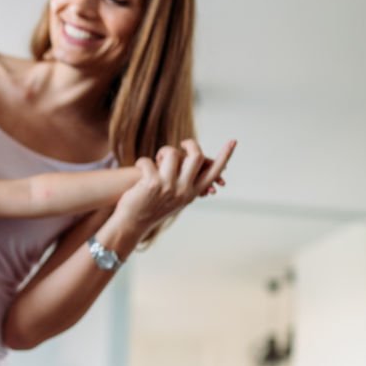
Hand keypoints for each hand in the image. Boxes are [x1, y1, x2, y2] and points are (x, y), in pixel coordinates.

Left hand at [113, 138, 235, 239]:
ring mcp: (168, 187)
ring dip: (163, 152)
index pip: (213, 172)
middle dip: (189, 144)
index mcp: (192, 193)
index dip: (225, 156)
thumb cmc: (151, 208)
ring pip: (172, 153)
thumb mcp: (173, 198)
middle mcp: (183, 190)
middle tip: (181, 144)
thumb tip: (189, 159)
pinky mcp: (151, 183)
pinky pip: (149, 160)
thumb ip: (183, 182)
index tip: (234, 142)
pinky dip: (142, 161)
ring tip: (156, 160)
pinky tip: (140, 167)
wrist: (131, 224)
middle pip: (196, 156)